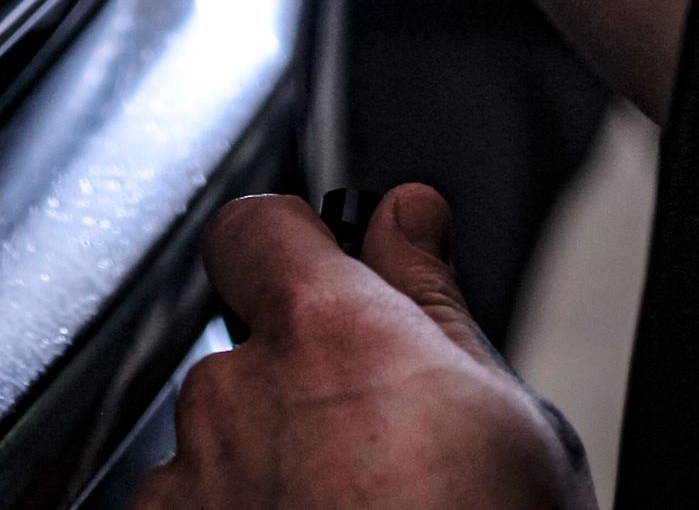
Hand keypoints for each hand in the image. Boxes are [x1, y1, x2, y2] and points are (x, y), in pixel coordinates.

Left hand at [134, 188, 594, 509]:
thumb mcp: (510, 423)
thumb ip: (435, 301)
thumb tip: (409, 216)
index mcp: (321, 333)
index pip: (256, 225)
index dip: (289, 246)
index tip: (327, 274)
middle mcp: (232, 397)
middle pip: (248, 353)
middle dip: (299, 388)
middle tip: (384, 454)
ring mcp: (189, 489)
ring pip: (218, 447)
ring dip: (264, 471)